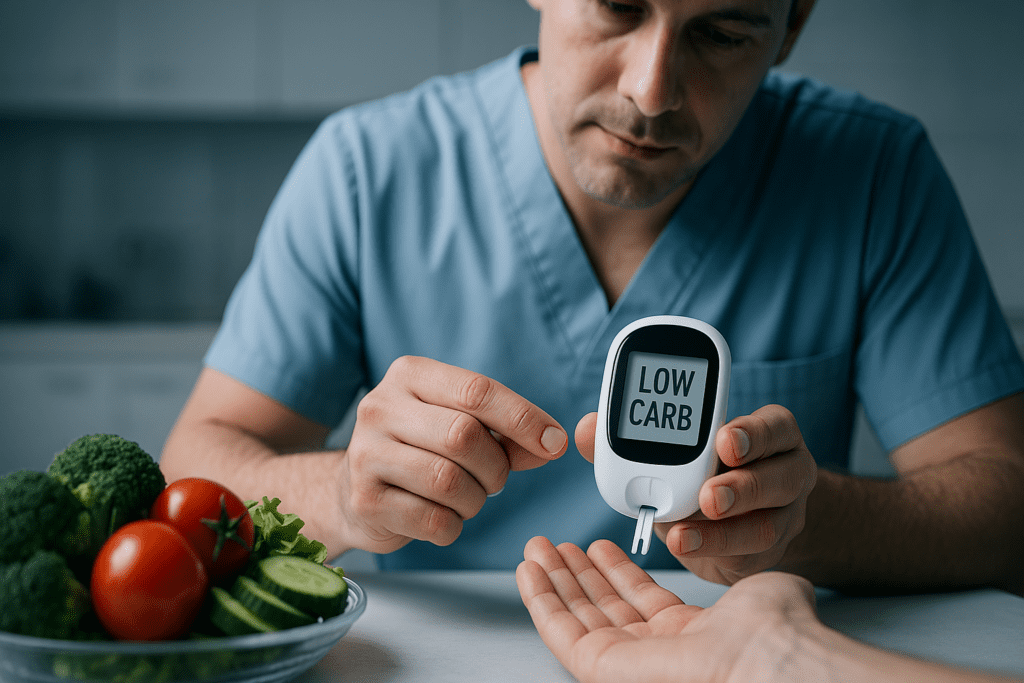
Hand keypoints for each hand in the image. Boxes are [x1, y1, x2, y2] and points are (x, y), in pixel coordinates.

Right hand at [340, 356, 567, 552]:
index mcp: (410, 375)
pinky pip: (431, 521)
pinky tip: (442, 517)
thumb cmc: (421, 449)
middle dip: (495, 466)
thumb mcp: (463, 425)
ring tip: (466, 498)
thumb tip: (553, 443)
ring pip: (448, 481)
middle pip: (463, 436)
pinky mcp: (364, 501)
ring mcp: (366, 454)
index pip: (476, 390)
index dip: (522, 418)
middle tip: (495, 479)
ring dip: (475, 500)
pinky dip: (452, 526)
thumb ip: (509, 433)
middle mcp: (381, 407)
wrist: (355, 488)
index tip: (554, 442)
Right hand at [516, 536, 820, 682]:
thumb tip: (771, 586)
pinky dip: (541, 600)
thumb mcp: (763, 593)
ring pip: (578, 619)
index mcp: (697, 639)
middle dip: (577, 574)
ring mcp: (631, 665)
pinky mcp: (603, 671)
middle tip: (555, 544)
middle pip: (604, 610)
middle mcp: (661, 656)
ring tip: (537, 548)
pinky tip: (529, 571)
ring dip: (553, 581)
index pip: (642, 604)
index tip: (597, 547)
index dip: (616, 573)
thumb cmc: (778, 631)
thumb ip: (753, 588)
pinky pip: (561, 634)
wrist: (769, 658)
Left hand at [575, 404, 816, 583]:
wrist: (734, 523)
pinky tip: (682, 546)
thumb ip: (628, 438)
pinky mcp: (768, 555)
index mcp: (769, 436)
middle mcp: (786, 472)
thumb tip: (586, 428)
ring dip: (725, 529)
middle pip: (782, 475)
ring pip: (769, 522)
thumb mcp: (672, 452)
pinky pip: (749, 556)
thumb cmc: (700, 474)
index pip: (775, 427)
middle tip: (707, 495)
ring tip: (680, 532)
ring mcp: (784, 516)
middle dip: (743, 485)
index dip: (754, 432)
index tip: (722, 438)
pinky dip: (713, 551)